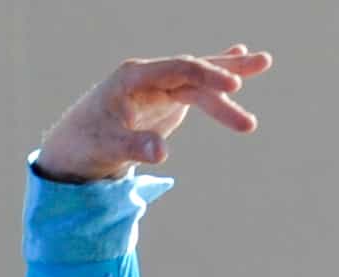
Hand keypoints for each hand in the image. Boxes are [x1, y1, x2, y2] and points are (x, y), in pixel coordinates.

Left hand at [37, 46, 268, 181]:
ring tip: (265, 61)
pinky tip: (241, 60)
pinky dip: (217, 76)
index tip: (233, 86)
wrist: (73, 148)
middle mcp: (150, 76)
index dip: (206, 75)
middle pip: (194, 72)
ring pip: (200, 78)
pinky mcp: (166, 101)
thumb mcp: (106, 148)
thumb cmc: (85, 145)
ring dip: (230, 72)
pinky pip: (196, 86)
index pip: (179, 68)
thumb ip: (133, 147)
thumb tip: (161, 155)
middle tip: (262, 71)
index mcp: (134, 78)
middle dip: (226, 77)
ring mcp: (160, 87)